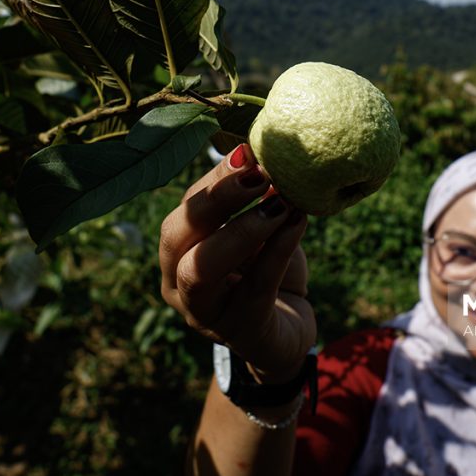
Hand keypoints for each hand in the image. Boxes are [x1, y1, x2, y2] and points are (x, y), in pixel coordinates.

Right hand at [159, 144, 314, 382]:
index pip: (186, 206)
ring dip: (240, 229)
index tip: (248, 148)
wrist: (286, 333)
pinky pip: (255, 287)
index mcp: (178, 250)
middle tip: (256, 172)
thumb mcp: (257, 230)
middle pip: (177, 235)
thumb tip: (266, 142)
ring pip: (201, 268)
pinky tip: (299, 222)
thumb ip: (254, 196)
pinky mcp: (240, 331)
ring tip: (279, 201)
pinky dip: (278, 250)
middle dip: (214, 198)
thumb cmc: (268, 271)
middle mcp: (177, 281)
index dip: (214, 176)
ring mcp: (204, 311)